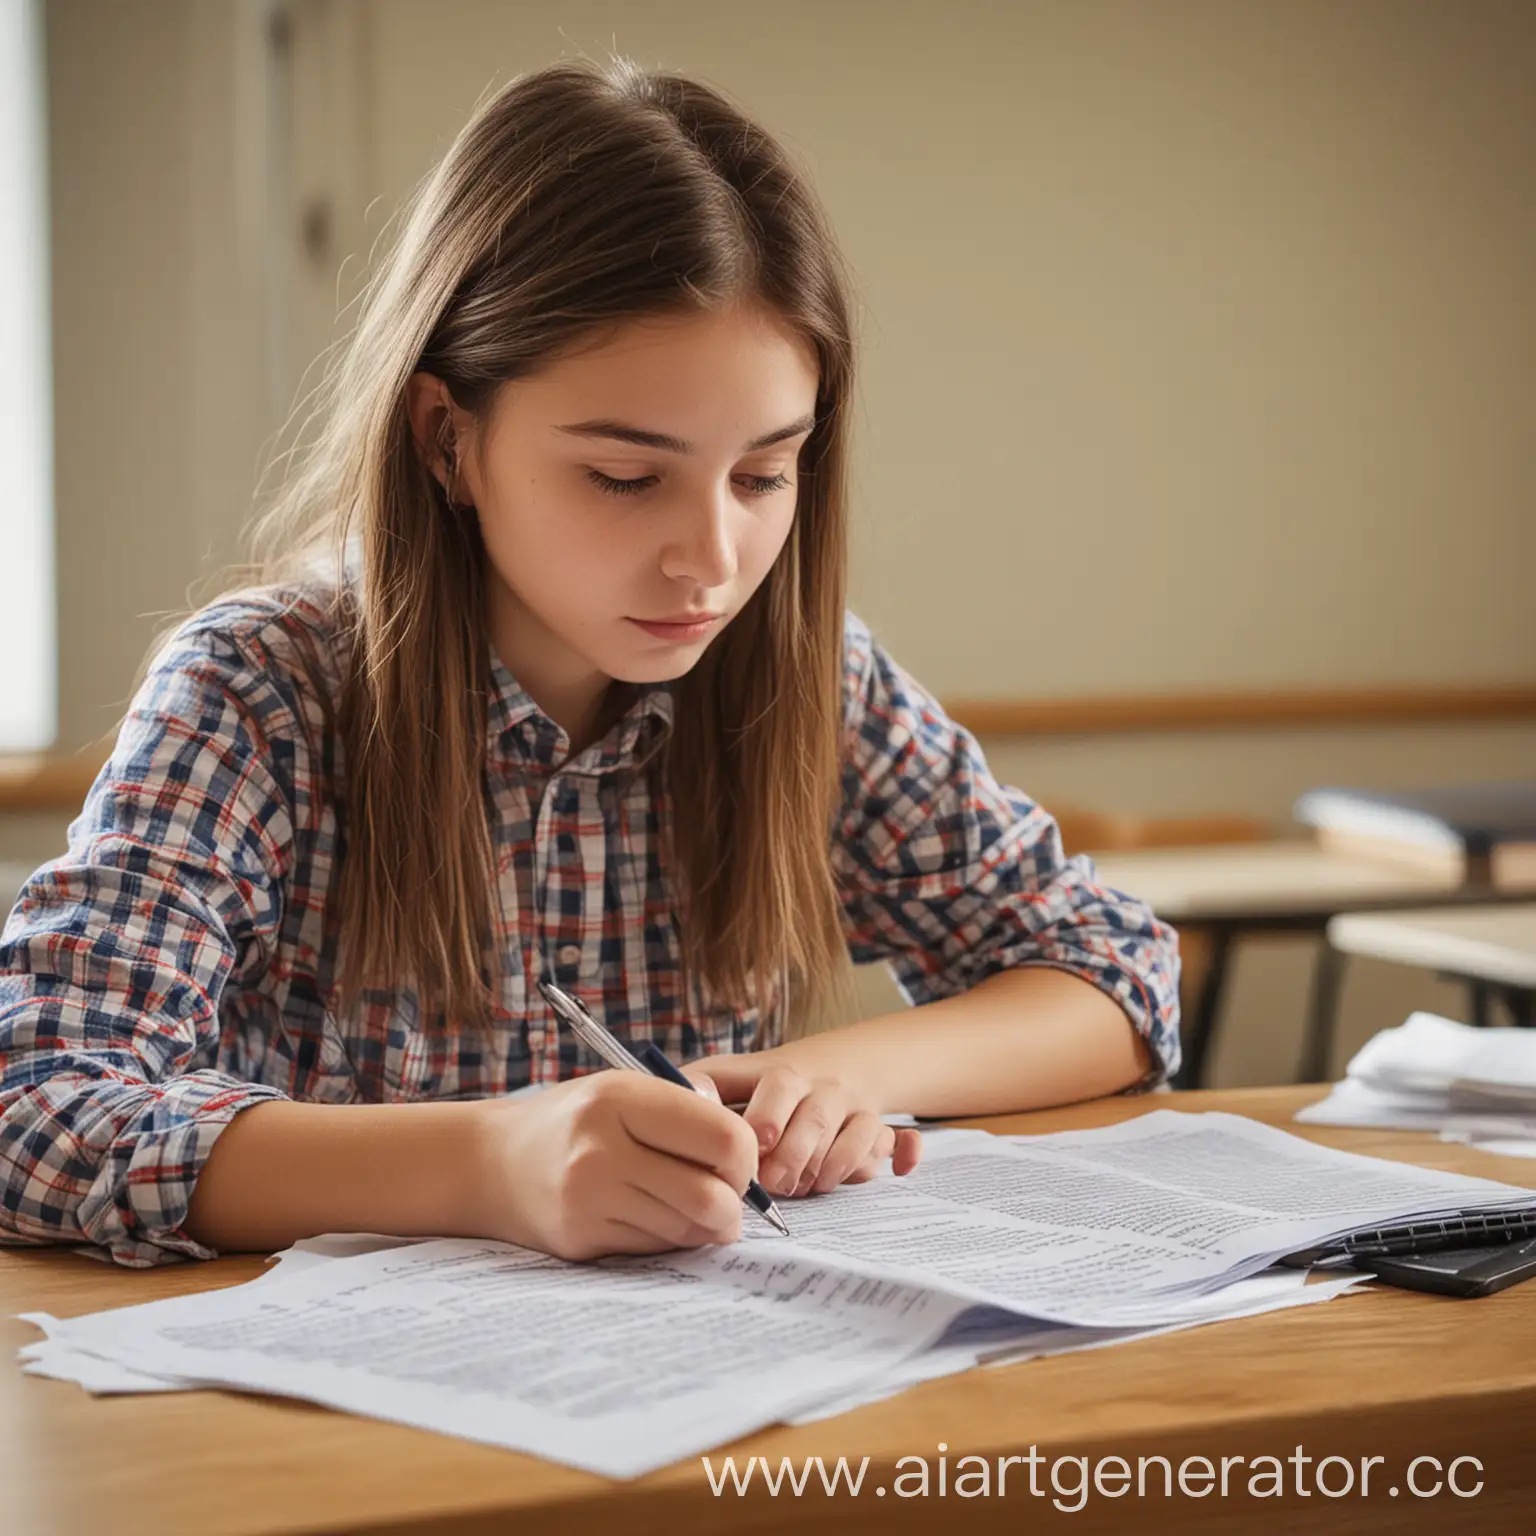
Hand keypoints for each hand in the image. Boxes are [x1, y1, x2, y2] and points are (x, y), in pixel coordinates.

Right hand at [462, 1072, 759, 1261]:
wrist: (490, 1163)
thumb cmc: (574, 1121)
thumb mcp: (623, 1090)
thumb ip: (684, 1113)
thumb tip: (750, 1159)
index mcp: (619, 1099)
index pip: (722, 1137)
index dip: (745, 1157)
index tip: (737, 1160)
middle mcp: (600, 1150)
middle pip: (711, 1196)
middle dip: (734, 1203)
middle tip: (728, 1195)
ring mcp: (588, 1201)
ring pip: (688, 1230)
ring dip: (705, 1225)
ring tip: (692, 1203)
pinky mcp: (581, 1240)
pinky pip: (656, 1248)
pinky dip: (670, 1237)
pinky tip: (653, 1214)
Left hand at [683, 1053, 922, 1197]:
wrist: (831, 1067)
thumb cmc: (761, 1087)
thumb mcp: (726, 1078)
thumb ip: (699, 1090)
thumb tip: (678, 1106)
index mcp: (783, 1075)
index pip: (779, 1084)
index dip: (769, 1114)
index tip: (755, 1144)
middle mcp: (824, 1088)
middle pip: (819, 1116)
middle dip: (798, 1153)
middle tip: (777, 1184)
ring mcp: (856, 1108)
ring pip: (862, 1130)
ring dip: (838, 1163)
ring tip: (812, 1187)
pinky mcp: (882, 1130)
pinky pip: (902, 1137)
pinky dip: (907, 1151)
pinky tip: (901, 1170)